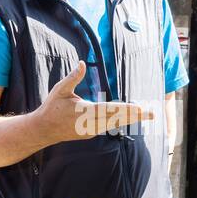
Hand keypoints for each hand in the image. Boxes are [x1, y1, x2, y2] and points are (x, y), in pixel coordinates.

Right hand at [33, 61, 153, 143]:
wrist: (43, 130)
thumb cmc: (51, 108)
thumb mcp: (60, 90)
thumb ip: (73, 77)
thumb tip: (83, 63)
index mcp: (84, 112)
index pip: (109, 110)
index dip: (125, 109)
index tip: (139, 108)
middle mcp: (90, 124)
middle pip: (117, 119)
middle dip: (135, 116)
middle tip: (152, 114)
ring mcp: (91, 131)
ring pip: (114, 124)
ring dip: (130, 119)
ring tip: (146, 115)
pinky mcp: (90, 134)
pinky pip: (108, 127)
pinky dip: (120, 122)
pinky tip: (130, 118)